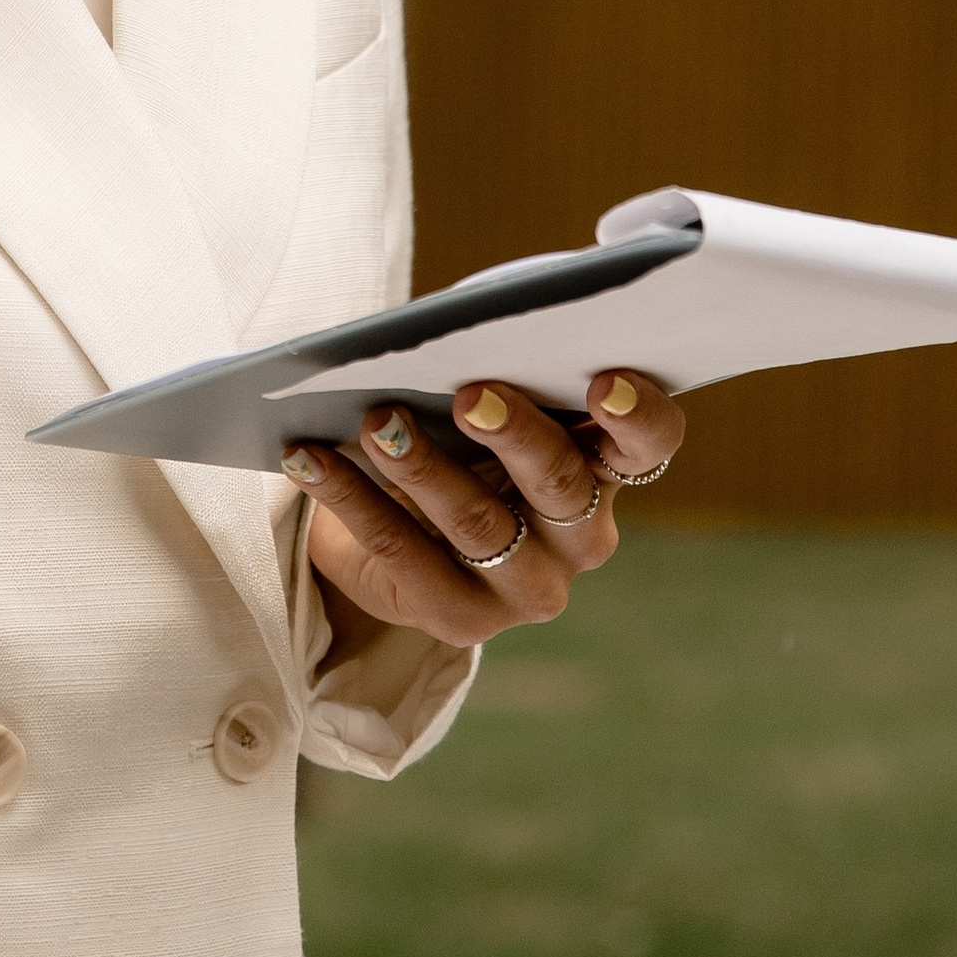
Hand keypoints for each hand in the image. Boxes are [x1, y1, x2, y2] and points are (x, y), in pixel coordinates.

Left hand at [291, 369, 687, 651]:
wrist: (398, 526)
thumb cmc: (455, 436)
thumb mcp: (483, 404)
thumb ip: (491, 374)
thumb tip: (441, 336)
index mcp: (606, 469)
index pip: (648, 444)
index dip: (636, 415)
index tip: (601, 380)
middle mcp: (581, 537)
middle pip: (560, 485)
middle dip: (514, 435)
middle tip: (468, 393)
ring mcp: (526, 587)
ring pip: (479, 525)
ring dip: (422, 465)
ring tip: (376, 421)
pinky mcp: (462, 620)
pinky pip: (402, 555)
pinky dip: (350, 499)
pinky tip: (308, 458)